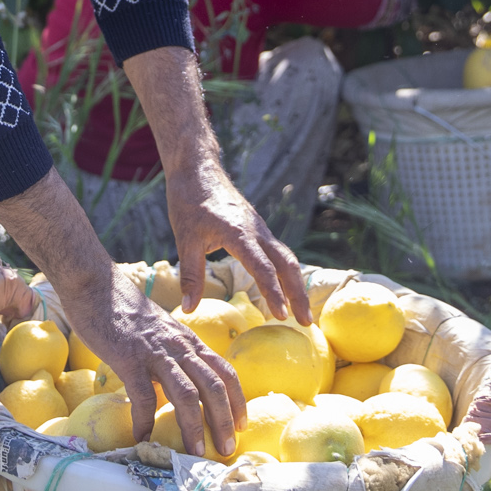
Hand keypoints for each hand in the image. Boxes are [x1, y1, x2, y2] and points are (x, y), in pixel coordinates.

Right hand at [58, 259, 245, 457]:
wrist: (95, 284)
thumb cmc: (124, 310)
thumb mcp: (159, 331)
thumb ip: (171, 355)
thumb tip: (172, 387)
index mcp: (188, 340)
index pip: (224, 371)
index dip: (237, 400)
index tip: (241, 425)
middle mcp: (179, 346)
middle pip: (214, 386)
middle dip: (224, 420)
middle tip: (227, 449)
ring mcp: (155, 352)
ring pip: (187, 393)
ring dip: (194, 426)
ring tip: (195, 453)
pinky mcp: (129, 357)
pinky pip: (143, 395)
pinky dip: (145, 421)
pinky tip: (141, 438)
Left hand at [166, 155, 312, 325]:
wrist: (197, 167)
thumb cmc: (189, 201)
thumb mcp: (185, 239)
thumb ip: (191, 275)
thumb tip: (188, 309)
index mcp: (240, 233)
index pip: (263, 267)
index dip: (273, 293)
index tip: (281, 315)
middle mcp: (257, 231)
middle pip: (287, 264)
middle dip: (298, 294)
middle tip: (305, 323)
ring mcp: (260, 229)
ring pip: (287, 258)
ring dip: (296, 285)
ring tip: (301, 313)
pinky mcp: (258, 228)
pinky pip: (278, 253)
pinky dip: (286, 273)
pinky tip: (285, 288)